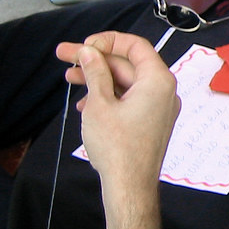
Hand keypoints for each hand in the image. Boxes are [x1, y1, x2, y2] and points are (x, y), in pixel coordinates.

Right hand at [56, 32, 179, 194]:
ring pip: (125, 82)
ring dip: (98, 78)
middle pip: (127, 64)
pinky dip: (108, 96)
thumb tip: (90, 51)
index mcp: (158, 81)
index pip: (135, 45)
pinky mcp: (150, 121)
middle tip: (66, 55)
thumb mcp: (99, 104)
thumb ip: (95, 72)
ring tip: (70, 77)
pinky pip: (129, 99)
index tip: (85, 44)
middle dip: (95, 59)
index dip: (108, 40)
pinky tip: (85, 103)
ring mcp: (158, 108)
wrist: (129, 187)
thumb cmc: (118, 149)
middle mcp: (163, 91)